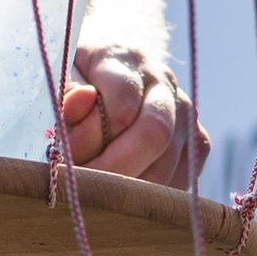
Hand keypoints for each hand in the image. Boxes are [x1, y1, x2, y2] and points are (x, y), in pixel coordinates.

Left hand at [58, 40, 203, 184]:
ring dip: (131, 190)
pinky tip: (124, 195)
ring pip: (170, 164)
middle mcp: (163, 82)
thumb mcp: (58, 75)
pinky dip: (151, 196)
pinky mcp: (197, 141)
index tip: (63, 162)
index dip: (90, 141)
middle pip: (155, 135)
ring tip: (98, 196)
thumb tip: (81, 100)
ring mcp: (185, 113)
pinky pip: (183, 179)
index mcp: (125, 59)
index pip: (120, 106)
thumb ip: (65, 90)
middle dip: (115, 171)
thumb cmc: (75, 78)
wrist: (111, 70)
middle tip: (83, 191)